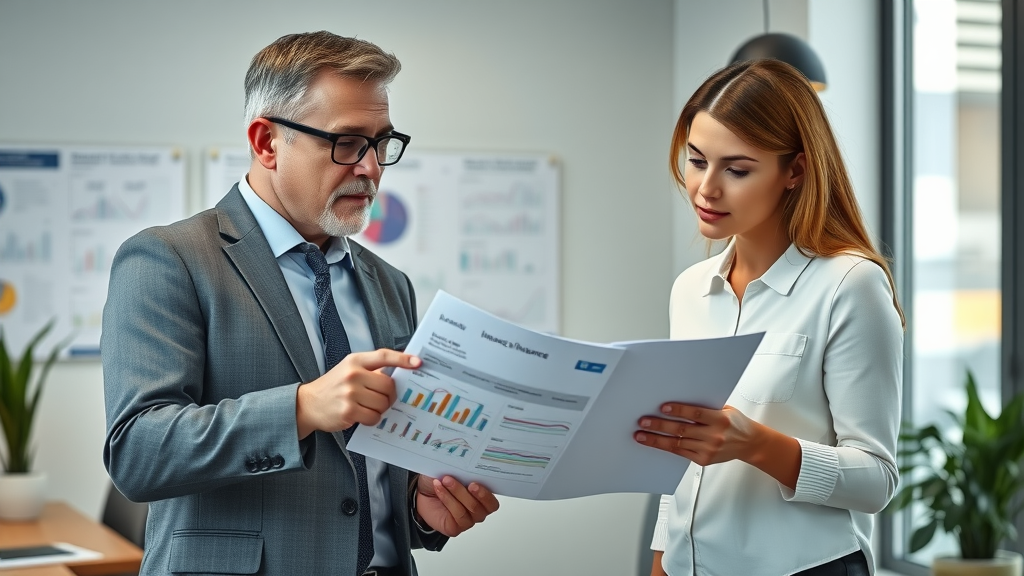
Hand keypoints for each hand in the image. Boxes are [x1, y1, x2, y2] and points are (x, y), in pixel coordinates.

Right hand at [295, 349, 420, 437]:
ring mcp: (350, 393)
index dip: (403, 359)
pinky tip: (362, 415)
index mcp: (355, 360)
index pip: (384, 356)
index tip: (418, 362)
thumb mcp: (349, 369)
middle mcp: (353, 374)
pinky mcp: (348, 411)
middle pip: (388, 385)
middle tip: (383, 398)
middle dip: (390, 395)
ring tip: (368, 407)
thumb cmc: (334, 386)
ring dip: (381, 408)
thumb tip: (401, 373)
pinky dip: (373, 419)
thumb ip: (371, 369)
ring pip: (383, 403)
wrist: (308, 404)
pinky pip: (374, 417)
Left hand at [414, 474, 499, 536]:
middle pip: (481, 507)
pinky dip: (448, 499)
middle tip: (463, 481)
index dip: (487, 494)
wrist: (423, 491)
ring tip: (446, 480)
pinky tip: (439, 488)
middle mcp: (477, 511)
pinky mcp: (455, 527)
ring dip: (457, 493)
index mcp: (482, 498)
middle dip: (472, 493)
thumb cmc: (441, 479)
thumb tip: (470, 462)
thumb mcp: (455, 470)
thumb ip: (465, 470)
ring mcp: (467, 520)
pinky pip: (457, 515)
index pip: (492, 502)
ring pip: (469, 509)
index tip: (475, 482)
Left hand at [633, 403, 760, 465]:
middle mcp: (714, 435)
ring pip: (678, 443)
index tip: (662, 408)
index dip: (678, 411)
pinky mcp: (704, 460)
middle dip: (660, 425)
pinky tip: (656, 443)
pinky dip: (667, 447)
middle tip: (644, 422)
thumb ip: (705, 407)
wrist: (749, 443)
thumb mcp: (725, 409)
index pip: (695, 414)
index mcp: (720, 419)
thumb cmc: (736, 423)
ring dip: (657, 439)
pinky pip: (681, 452)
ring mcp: (708, 449)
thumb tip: (679, 401)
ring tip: (642, 435)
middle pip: (682, 430)